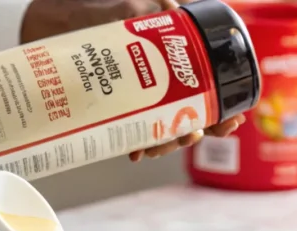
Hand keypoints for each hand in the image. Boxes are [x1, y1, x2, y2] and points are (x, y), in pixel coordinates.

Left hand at [21, 0, 244, 161]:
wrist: (65, 28)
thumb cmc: (105, 17)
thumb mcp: (133, 10)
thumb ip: (155, 8)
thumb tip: (170, 7)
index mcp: (177, 71)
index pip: (210, 97)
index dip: (223, 113)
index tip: (231, 119)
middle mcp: (164, 91)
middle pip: (190, 121)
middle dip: (194, 132)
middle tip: (194, 133)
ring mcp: (142, 104)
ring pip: (163, 133)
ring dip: (166, 143)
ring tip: (162, 144)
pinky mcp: (118, 112)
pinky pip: (132, 135)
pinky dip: (135, 144)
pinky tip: (134, 151)